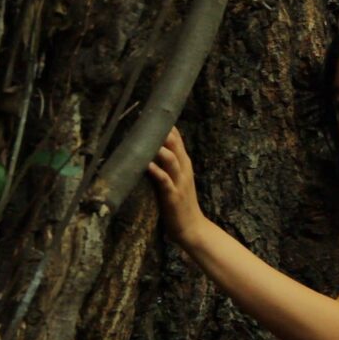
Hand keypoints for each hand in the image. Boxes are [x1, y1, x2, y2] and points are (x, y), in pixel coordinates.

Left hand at [147, 126, 207, 247]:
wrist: (191, 228)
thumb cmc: (179, 203)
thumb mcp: (174, 179)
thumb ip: (164, 164)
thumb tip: (148, 148)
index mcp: (184, 164)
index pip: (177, 139)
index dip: (166, 125)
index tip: (152, 112)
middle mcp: (184, 170)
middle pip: (175, 145)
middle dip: (162, 131)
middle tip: (148, 117)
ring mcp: (179, 182)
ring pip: (171, 160)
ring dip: (160, 148)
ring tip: (148, 136)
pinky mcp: (173, 196)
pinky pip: (164, 181)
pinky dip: (156, 171)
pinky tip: (147, 164)